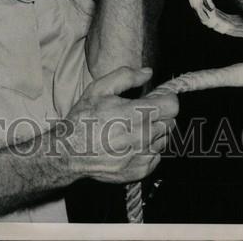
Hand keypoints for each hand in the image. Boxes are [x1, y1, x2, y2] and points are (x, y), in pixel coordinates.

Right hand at [60, 66, 178, 184]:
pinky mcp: (140, 171)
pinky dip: (148, 150)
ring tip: (134, 129)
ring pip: (164, 140)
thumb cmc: (84, 119)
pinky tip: (131, 145)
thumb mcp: (100, 88)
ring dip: (155, 133)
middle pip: (170, 122)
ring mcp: (143, 156)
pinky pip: (156, 157)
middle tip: (141, 113)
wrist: (70, 153)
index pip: (172, 106)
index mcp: (136, 114)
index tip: (157, 98)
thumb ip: (126, 76)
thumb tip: (148, 72)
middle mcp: (143, 137)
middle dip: (160, 115)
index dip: (166, 99)